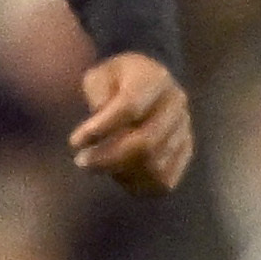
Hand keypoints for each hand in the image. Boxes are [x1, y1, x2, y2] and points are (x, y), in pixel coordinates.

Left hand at [67, 52, 192, 194]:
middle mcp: (176, 104)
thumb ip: (98, 92)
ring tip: (99, 166)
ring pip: (156, 165)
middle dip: (109, 158)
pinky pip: (165, 180)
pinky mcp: (186, 150)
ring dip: (121, 172)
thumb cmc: (117, 81)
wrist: (149, 84)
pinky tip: (119, 175)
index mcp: (155, 79)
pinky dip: (139, 184)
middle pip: (146, 142)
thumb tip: (100, 115)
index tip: (75, 142)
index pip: (130, 107)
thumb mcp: (100, 75)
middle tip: (81, 162)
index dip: (101, 128)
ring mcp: (184, 129)